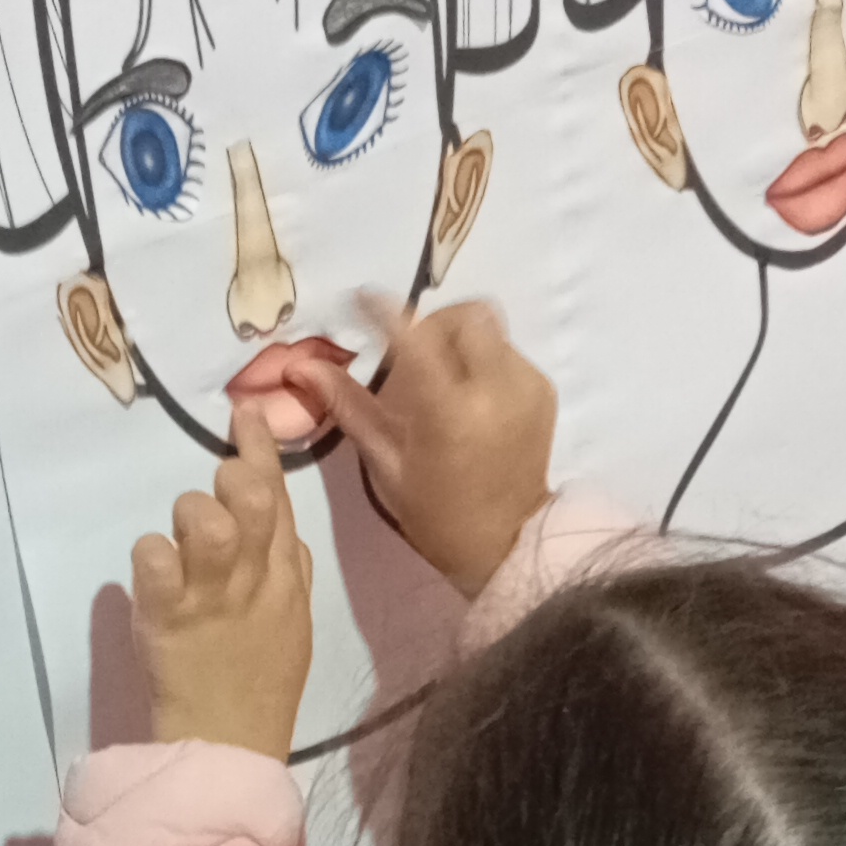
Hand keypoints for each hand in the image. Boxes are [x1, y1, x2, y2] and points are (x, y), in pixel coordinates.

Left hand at [130, 408, 313, 755]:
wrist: (230, 745)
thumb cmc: (258, 681)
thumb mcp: (293, 621)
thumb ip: (289, 568)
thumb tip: (282, 526)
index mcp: (285, 576)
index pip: (280, 495)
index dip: (259, 448)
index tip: (244, 412)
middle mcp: (252, 578)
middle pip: (251, 496)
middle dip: (231, 478)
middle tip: (216, 491)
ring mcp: (210, 595)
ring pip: (202, 517)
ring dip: (189, 515)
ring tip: (183, 542)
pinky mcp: (169, 617)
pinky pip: (154, 556)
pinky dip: (150, 555)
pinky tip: (154, 573)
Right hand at [310, 298, 555, 595]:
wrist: (506, 544)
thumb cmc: (434, 512)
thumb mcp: (383, 463)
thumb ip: (348, 405)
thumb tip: (300, 365)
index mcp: (449, 412)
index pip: (416, 336)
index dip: (384, 310)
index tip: (360, 300)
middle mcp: (496, 389)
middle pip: (466, 313)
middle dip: (433, 321)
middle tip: (409, 351)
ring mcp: (526, 386)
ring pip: (489, 328)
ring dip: (457, 340)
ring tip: (439, 377)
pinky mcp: (544, 390)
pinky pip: (507, 351)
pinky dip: (482, 360)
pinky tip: (468, 396)